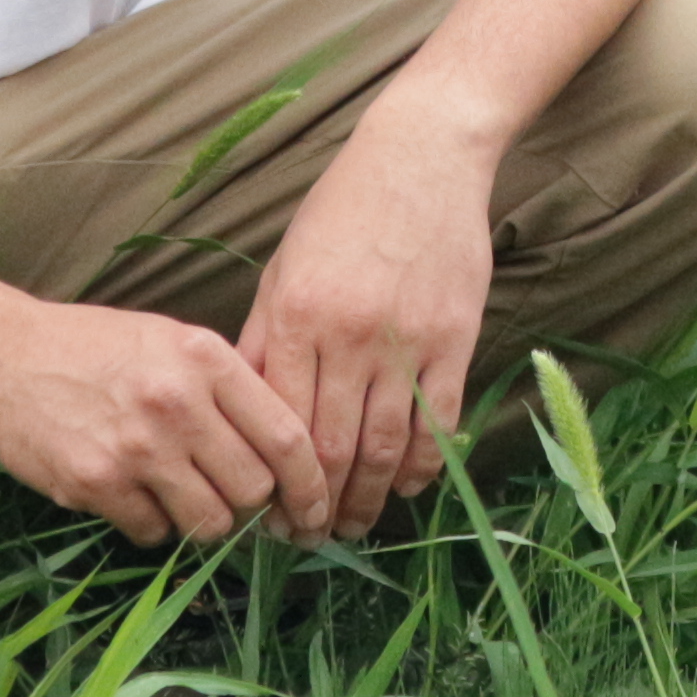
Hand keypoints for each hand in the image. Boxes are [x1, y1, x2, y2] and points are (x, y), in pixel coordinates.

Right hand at [0, 300, 332, 548]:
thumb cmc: (94, 346)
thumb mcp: (172, 339)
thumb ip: (227, 385)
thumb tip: (284, 452)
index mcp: (206, 359)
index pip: (288, 437)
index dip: (312, 486)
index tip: (316, 511)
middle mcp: (177, 402)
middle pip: (254, 489)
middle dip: (254, 508)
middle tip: (239, 506)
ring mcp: (136, 447)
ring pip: (209, 521)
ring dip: (206, 523)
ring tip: (184, 499)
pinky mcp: (94, 483)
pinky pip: (153, 533)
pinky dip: (153, 526)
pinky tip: (134, 496)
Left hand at [241, 117, 501, 537]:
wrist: (421, 158)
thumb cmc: (340, 211)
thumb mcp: (283, 267)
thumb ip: (264, 340)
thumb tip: (242, 414)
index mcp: (297, 315)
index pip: (280, 423)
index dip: (275, 481)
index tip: (268, 513)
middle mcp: (350, 334)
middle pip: (331, 447)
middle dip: (317, 505)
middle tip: (308, 537)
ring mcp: (407, 339)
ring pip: (385, 446)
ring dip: (367, 498)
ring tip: (352, 525)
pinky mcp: (455, 339)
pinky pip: (438, 422)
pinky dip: (421, 465)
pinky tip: (404, 486)